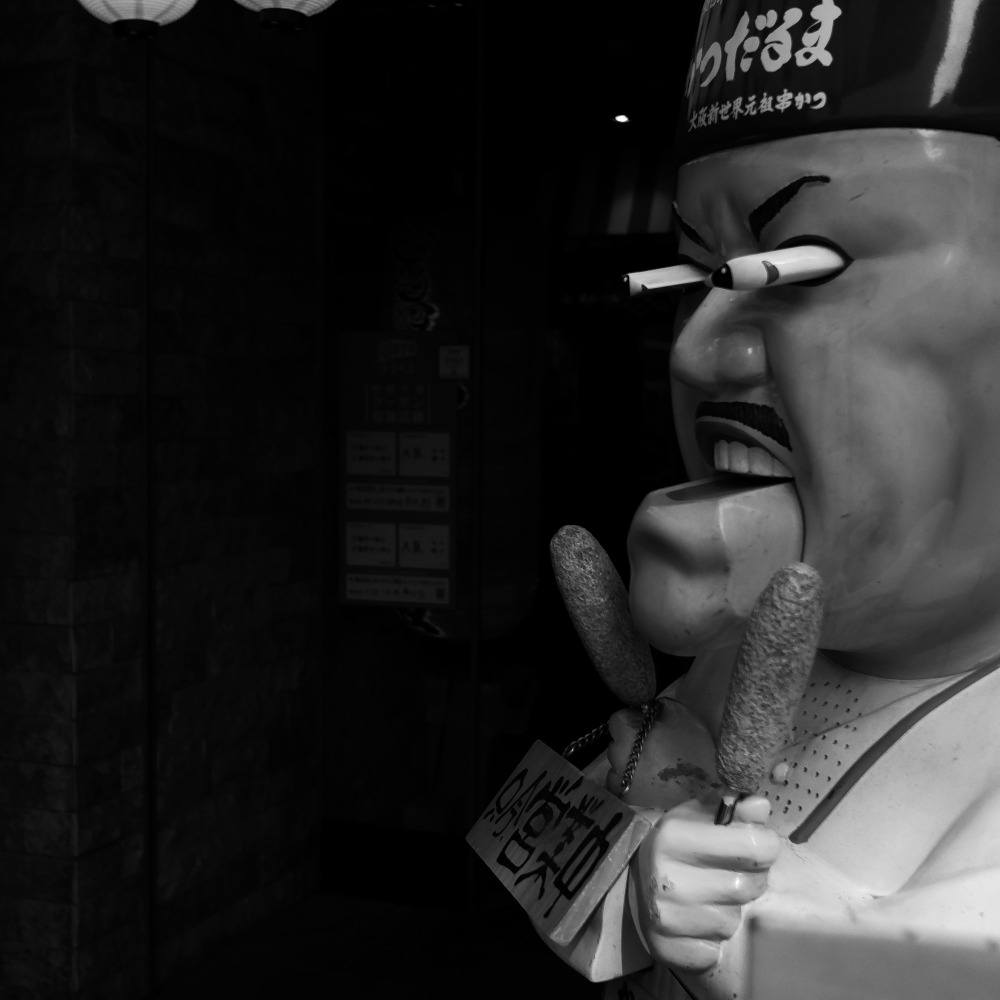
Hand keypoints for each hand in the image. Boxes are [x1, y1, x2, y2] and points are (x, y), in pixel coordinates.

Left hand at [605, 698, 719, 810]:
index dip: (634, 721)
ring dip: (628, 761)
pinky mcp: (625, 796)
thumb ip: (657, 707)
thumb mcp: (679, 714)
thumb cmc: (693, 747)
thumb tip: (646, 709)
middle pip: (617, 741)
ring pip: (616, 762)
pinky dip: (627, 780)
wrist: (706, 788)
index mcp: (627, 729)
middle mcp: (616, 751)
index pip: (619, 719)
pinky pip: (619, 783)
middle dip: (630, 740)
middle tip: (652, 746)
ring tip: (651, 766)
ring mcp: (619, 776)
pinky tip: (645, 780)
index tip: (648, 726)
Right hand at [630, 794, 779, 972]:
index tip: (753, 844)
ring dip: (729, 910)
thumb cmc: (678, 845)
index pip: (755, 847)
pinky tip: (697, 921)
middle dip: (749, 879)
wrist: (634, 877)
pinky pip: (713, 951)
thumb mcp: (701, 817)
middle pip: (748, 886)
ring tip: (710, 896)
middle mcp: (666, 876)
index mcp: (673, 835)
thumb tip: (761, 805)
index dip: (763, 845)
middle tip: (730, 872)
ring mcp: (663, 916)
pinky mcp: (664, 949)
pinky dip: (711, 939)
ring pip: (732, 921)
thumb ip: (735, 810)